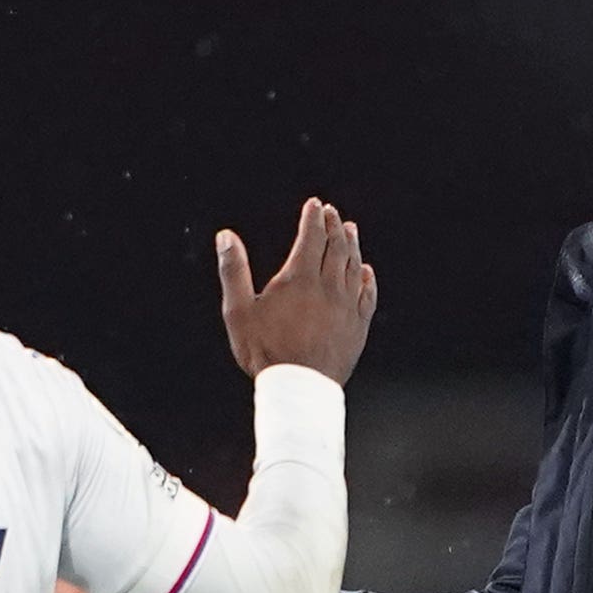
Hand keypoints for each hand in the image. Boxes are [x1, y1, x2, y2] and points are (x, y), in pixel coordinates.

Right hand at [217, 198, 377, 383]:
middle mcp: (328, 287)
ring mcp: (347, 307)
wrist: (299, 388)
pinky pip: (367, 296)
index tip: (314, 204)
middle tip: (333, 213)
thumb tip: (226, 237)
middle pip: (336, 247)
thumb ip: (233, 270)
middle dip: (334, 226)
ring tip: (351, 231)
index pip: (311, 237)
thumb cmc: (265, 352)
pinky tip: (366, 272)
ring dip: (352, 245)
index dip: (313, 218)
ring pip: (353, 266)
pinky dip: (367, 279)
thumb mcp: (239, 311)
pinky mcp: (358, 327)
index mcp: (300, 279)